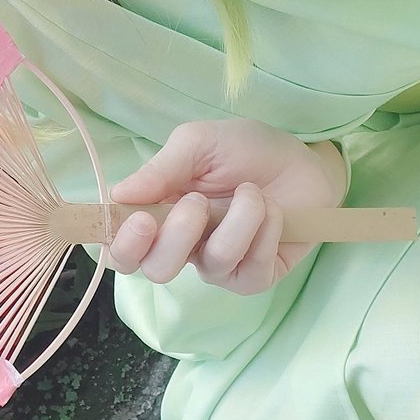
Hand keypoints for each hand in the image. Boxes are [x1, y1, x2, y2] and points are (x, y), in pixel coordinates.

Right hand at [107, 119, 345, 295]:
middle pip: (156, 270)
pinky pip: (249, 270)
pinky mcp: (256, 276)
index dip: (122, 244)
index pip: (123, 248)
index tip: (141, 220)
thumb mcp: (198, 144)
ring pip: (210, 267)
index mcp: (158, 214)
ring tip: (252, 193)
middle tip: (196, 204)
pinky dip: (263, 234)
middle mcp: (183, 246)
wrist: (303, 159)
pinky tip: (273, 212)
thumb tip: (117, 195)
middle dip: (176, 238)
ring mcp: (220, 265)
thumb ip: (159, 170)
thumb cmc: (244, 149)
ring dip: (236, 223)